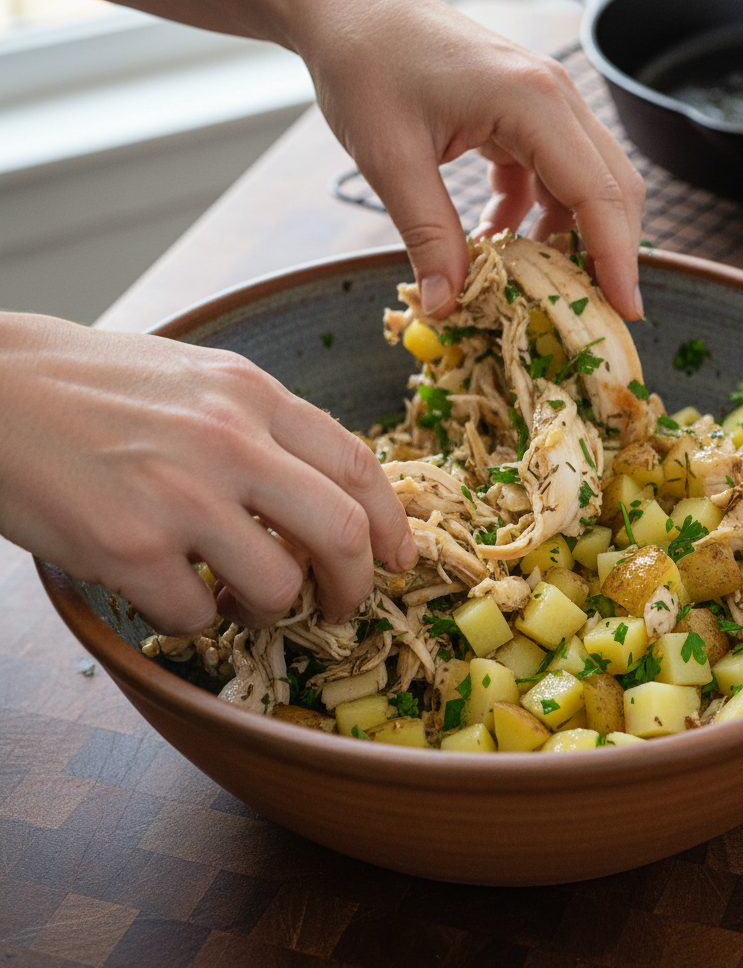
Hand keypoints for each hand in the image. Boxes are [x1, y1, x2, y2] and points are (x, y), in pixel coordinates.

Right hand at [0, 314, 415, 634]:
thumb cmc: (87, 384)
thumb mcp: (196, 379)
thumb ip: (262, 428)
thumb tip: (319, 492)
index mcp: (252, 394)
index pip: (358, 465)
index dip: (391, 523)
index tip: (399, 558)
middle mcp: (230, 441)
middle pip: (340, 533)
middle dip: (356, 585)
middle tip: (343, 606)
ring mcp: (181, 495)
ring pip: (276, 587)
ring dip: (269, 610)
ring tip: (238, 598)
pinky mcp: (128, 547)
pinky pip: (195, 616)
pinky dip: (193, 619)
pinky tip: (168, 593)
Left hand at [286, 0, 645, 319]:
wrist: (345, 7)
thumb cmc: (365, 62)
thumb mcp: (391, 159)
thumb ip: (428, 237)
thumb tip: (448, 306)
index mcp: (533, 101)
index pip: (599, 193)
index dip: (617, 258)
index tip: (626, 311)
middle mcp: (552, 97)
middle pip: (611, 188)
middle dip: (606, 253)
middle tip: (590, 313)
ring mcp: (541, 102)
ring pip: (584, 183)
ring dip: (565, 237)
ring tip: (530, 285)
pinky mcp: (521, 112)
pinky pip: (548, 175)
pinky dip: (532, 216)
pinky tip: (495, 242)